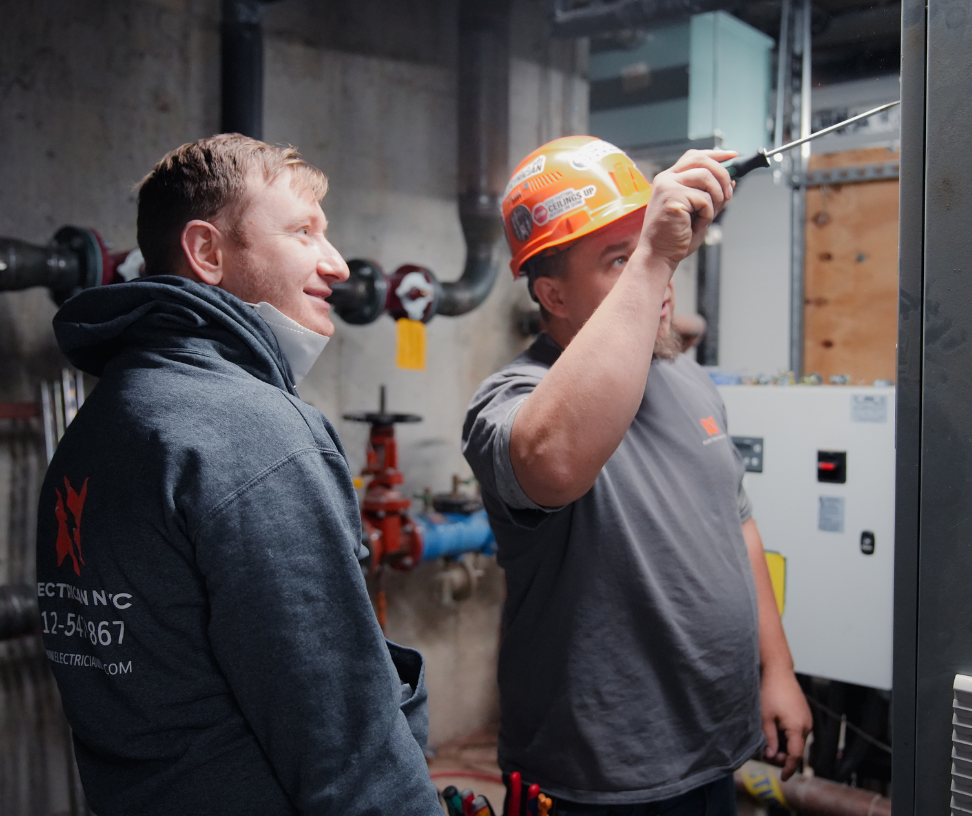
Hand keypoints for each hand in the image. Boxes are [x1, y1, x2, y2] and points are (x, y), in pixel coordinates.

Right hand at [638, 150, 736, 270]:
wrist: (659, 255)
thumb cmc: (675, 237)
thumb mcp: (699, 212)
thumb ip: (712, 195)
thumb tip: (731, 180)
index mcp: (669, 179)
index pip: (694, 156)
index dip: (716, 155)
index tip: (733, 156)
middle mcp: (666, 179)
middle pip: (701, 160)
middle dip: (722, 173)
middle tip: (729, 193)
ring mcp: (667, 186)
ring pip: (705, 176)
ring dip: (716, 196)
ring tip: (710, 214)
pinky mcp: (672, 197)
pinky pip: (703, 198)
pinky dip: (707, 212)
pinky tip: (697, 223)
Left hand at [760, 665, 812, 780]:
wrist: (778, 671)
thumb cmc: (770, 691)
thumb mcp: (765, 718)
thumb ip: (769, 739)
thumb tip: (771, 756)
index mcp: (797, 728)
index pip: (795, 755)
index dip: (789, 768)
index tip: (783, 778)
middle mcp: (806, 725)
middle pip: (796, 749)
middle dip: (783, 755)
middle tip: (766, 753)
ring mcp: (807, 718)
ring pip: (797, 740)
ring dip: (784, 745)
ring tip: (768, 741)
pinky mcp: (804, 713)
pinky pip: (798, 730)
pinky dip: (788, 735)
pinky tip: (775, 731)